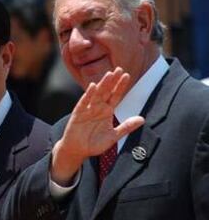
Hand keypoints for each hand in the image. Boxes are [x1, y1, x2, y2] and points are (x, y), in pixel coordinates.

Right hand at [51, 67, 144, 184]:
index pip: (115, 96)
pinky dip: (88, 94)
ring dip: (103, 84)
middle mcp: (98, 107)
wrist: (77, 150)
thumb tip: (142, 119)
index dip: (120, 86)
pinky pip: (84, 102)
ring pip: (97, 94)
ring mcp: (88, 109)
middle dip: (112, 81)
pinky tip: (93, 86)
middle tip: (119, 69)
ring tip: (109, 74)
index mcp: (107, 111)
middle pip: (106, 91)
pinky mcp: (78, 113)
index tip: (127, 75)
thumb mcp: (113, 136)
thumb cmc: (94, 143)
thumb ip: (126, 127)